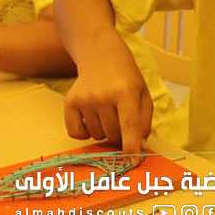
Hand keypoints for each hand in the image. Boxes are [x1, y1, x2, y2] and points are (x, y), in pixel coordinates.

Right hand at [63, 30, 152, 156]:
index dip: (131, 145)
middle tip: (120, 120)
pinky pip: (76, 133)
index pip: (128, 125)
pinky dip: (84, 133)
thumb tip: (138, 145)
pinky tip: (91, 119)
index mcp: (126, 92)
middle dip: (119, 135)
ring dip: (103, 132)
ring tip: (106, 113)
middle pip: (112, 135)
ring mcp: (84, 99)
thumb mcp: (143, 93)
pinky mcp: (70, 102)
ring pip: (96, 136)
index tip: (133, 159)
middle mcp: (103, 96)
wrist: (100, 55)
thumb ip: (144, 120)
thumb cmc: (126, 77)